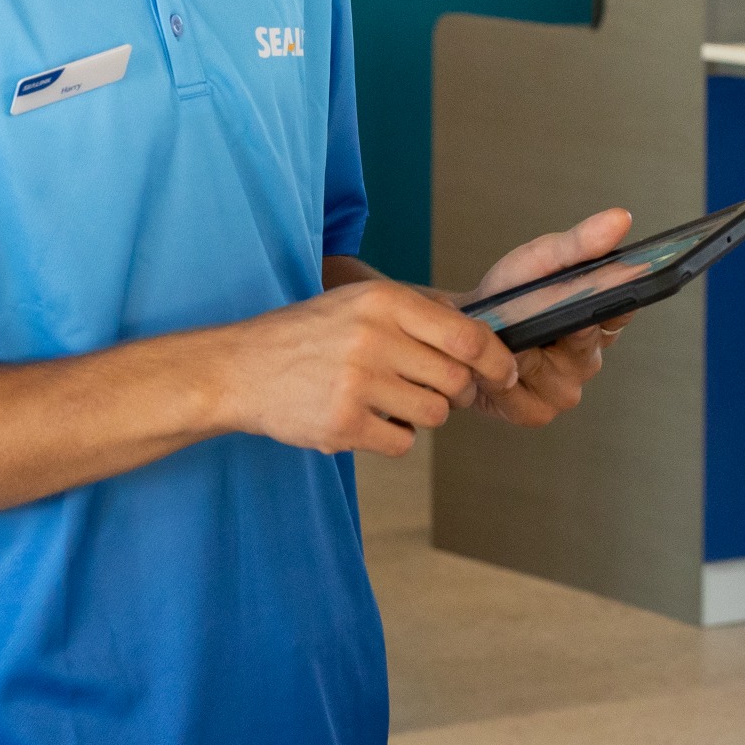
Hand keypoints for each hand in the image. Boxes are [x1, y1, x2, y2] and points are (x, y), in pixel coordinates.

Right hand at [220, 277, 517, 457]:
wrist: (238, 369)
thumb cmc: (310, 335)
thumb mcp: (362, 302)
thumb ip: (420, 315)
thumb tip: (487, 340)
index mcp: (384, 301)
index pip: (469, 336)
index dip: (497, 360)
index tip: (506, 373)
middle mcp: (373, 339)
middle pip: (456, 380)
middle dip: (456, 392)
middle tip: (434, 390)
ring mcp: (357, 384)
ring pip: (434, 415)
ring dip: (423, 416)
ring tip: (390, 401)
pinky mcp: (342, 425)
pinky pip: (402, 443)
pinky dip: (394, 438)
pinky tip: (367, 420)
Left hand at [454, 208, 633, 428]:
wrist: (458, 327)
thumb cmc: (506, 293)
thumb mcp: (539, 260)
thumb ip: (579, 243)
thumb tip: (620, 219)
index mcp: (602, 317)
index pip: (625, 309)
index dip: (615, 303)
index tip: (598, 294)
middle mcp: (590, 357)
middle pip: (586, 347)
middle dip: (555, 328)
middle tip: (531, 311)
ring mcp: (565, 389)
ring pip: (554, 377)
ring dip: (524, 358)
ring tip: (503, 339)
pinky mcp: (536, 413)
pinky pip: (526, 402)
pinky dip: (503, 384)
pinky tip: (490, 367)